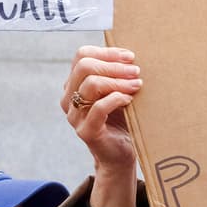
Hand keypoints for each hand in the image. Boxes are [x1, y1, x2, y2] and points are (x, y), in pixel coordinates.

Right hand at [61, 45, 140, 206]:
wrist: (120, 154)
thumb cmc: (121, 120)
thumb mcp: (116, 91)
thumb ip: (115, 74)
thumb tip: (131, 54)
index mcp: (73, 85)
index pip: (81, 55)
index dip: (107, 52)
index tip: (130, 56)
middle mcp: (68, 98)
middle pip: (84, 66)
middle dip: (113, 65)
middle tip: (136, 71)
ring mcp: (74, 116)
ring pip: (91, 84)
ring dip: (118, 81)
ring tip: (137, 85)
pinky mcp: (86, 131)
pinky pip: (99, 108)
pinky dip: (116, 99)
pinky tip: (130, 99)